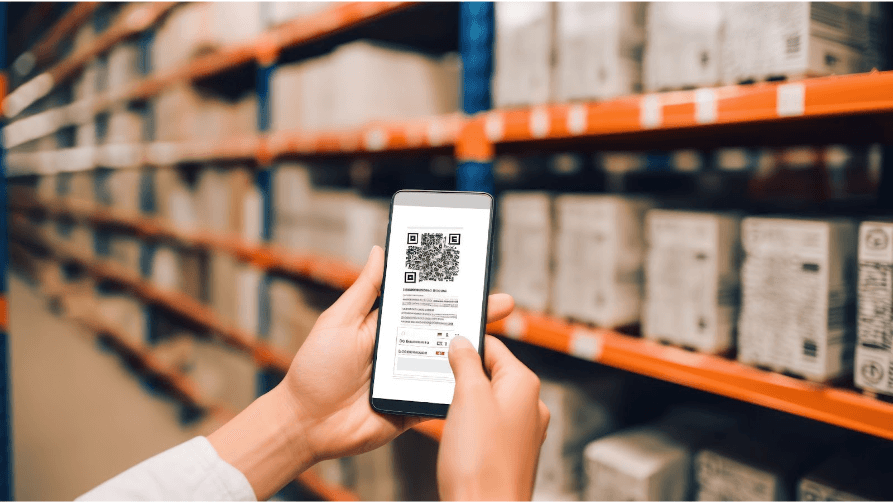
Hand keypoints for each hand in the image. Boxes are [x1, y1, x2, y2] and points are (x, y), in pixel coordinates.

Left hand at [211, 246, 515, 498]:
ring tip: (498, 336)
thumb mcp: (340, 321)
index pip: (426, 301)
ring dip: (475, 351)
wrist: (306, 423)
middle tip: (504, 302)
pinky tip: (484, 377)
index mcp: (388, 324)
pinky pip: (445, 396)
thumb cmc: (317, 368)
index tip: (474, 272)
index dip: (449, 289)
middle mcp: (405, 348)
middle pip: (447, 329)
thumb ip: (365, 290)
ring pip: (452, 361)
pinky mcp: (416, 406)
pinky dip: (463, 388)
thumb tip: (381, 250)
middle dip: (476, 315)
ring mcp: (413, 378)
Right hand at [438, 335, 549, 500]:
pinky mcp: (510, 451)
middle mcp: (529, 406)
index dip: (466, 344)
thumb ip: (466, 362)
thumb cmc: (481, 463)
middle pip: (491, 372)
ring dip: (465, 400)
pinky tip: (456, 432)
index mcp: (524, 385)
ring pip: (488, 400)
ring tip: (446, 408)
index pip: (494, 347)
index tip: (444, 344)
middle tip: (438, 378)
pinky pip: (488, 425)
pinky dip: (470, 423)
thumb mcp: (467, 397)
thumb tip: (462, 342)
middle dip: (463, 374)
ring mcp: (521, 431)